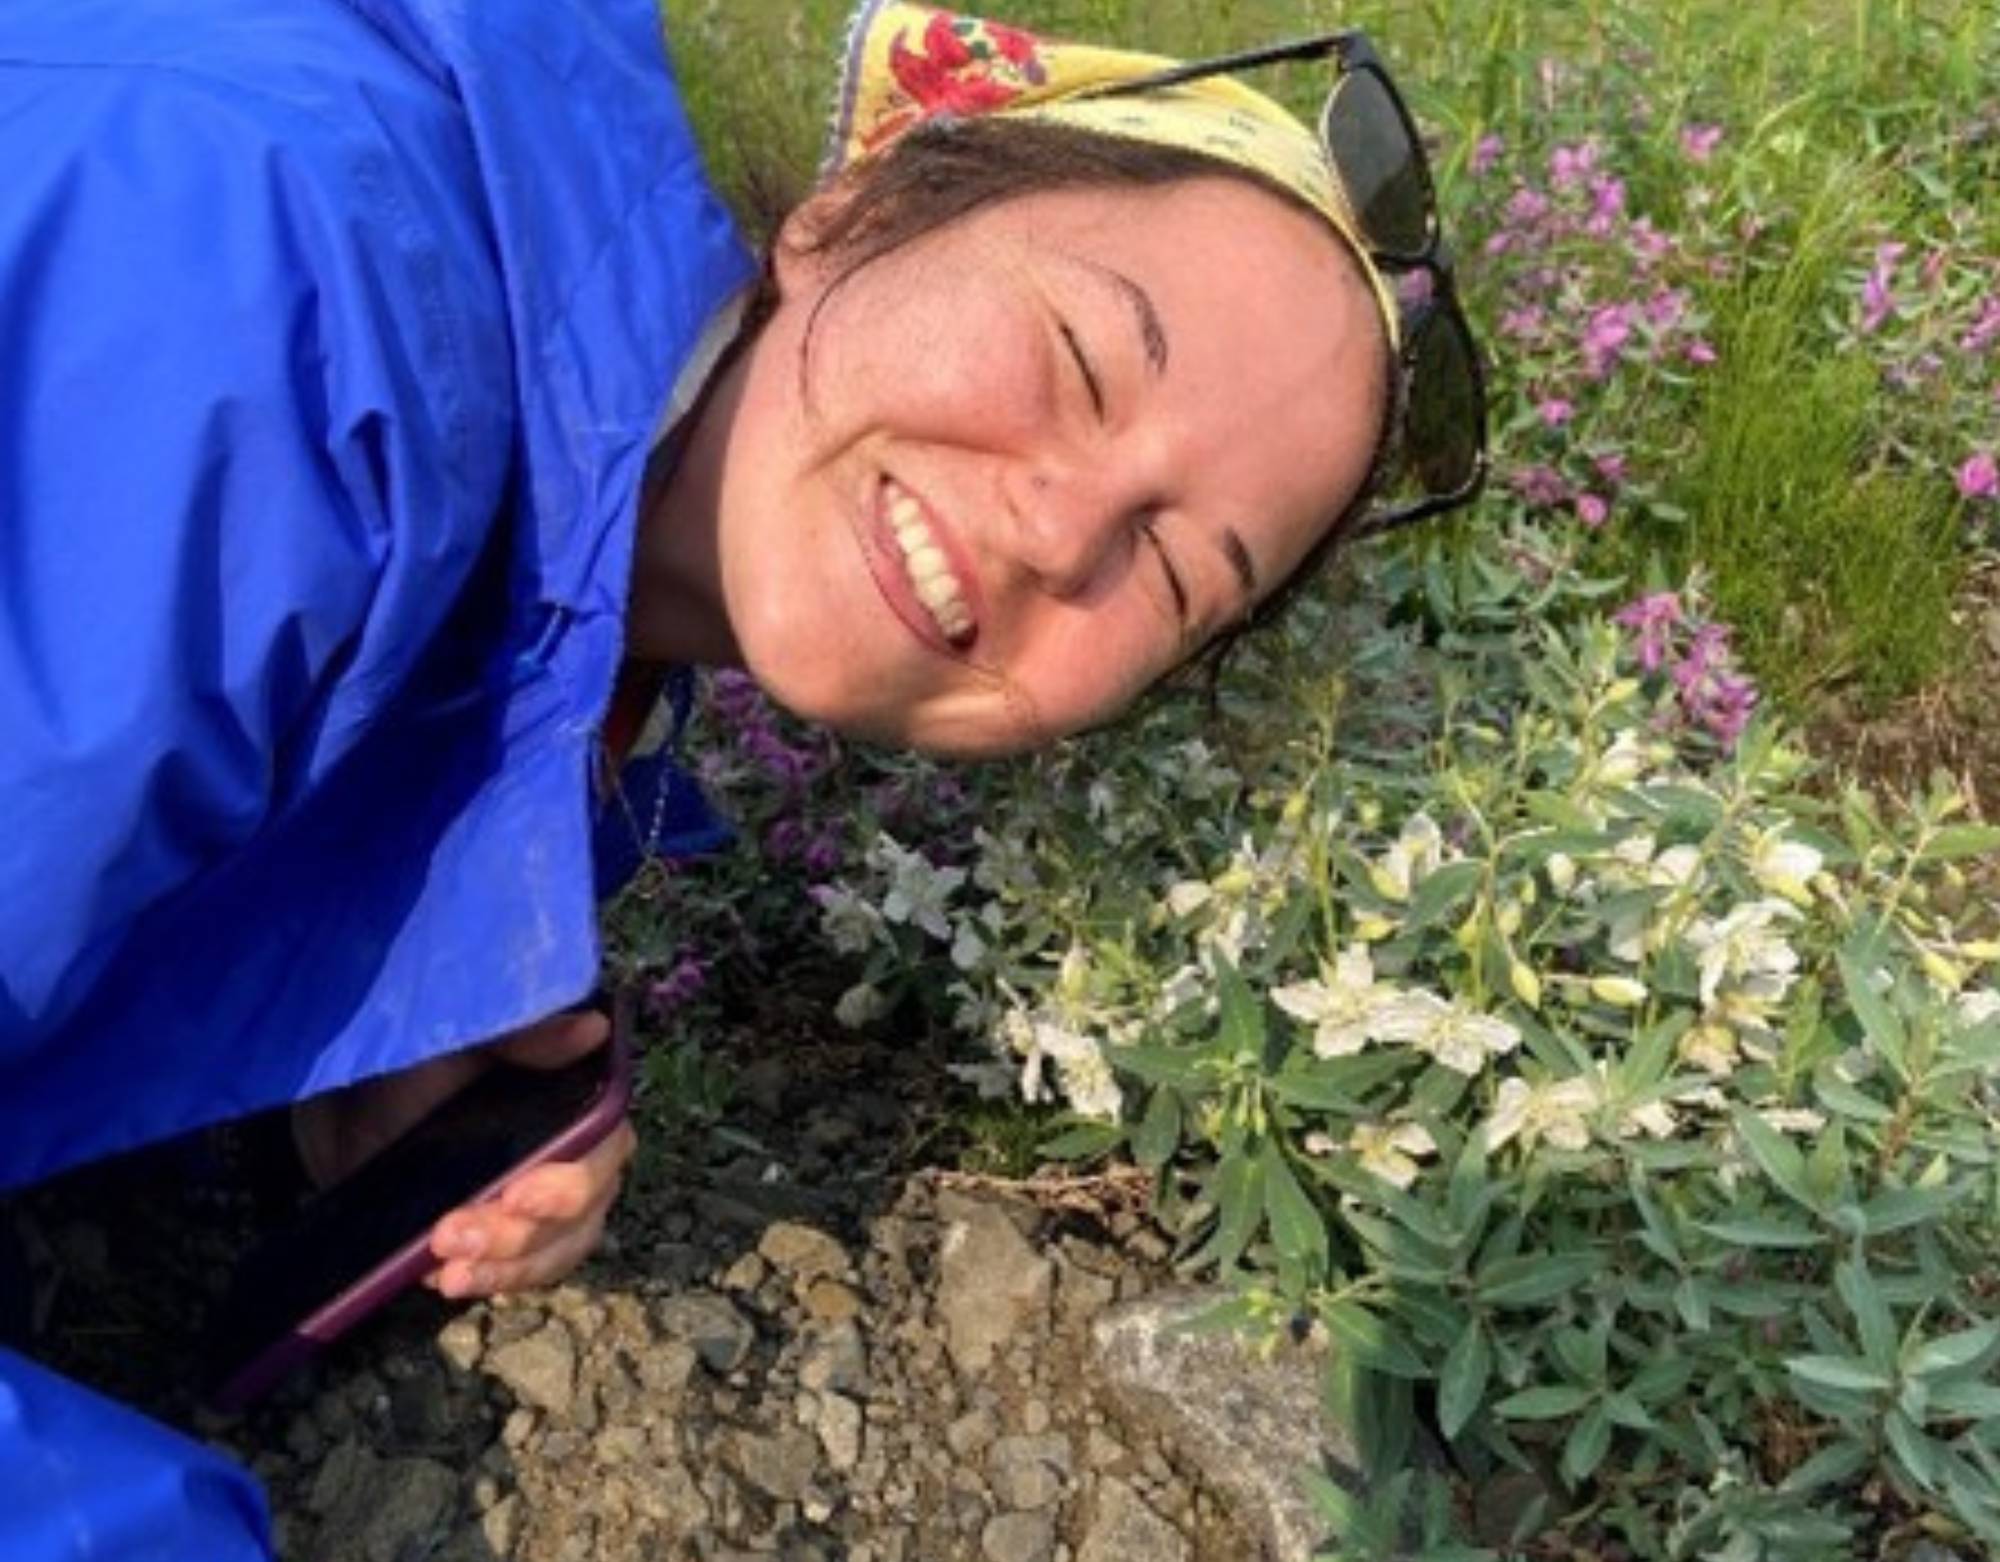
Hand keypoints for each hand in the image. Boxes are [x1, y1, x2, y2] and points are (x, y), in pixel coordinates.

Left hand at [290, 1009, 636, 1300]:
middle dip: (518, 1233)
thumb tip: (592, 1028)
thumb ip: (524, 1039)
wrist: (344, 1125)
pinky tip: (442, 1279)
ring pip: (555, 1251)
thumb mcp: (458, 1046)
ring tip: (447, 1271)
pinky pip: (521, 1275)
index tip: (518, 1197)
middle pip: (580, 1213)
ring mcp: (546, 1208)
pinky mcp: (509, 1243)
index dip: (571, 1182)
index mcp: (576, 1105)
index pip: (604, 1149)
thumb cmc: (409, 1073)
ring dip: (504, 1266)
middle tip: (451, 1235)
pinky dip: (487, 1280)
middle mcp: (576, 1159)